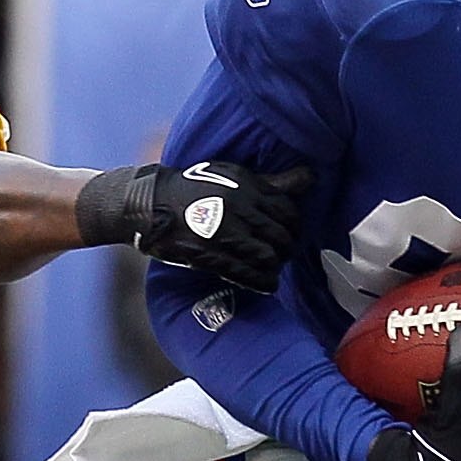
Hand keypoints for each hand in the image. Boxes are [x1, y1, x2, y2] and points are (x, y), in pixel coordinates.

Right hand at [77, 159, 310, 291]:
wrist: (151, 203)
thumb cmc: (195, 188)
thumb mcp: (232, 176)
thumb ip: (271, 182)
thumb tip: (310, 177)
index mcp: (245, 186)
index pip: (288, 209)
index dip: (295, 224)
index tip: (290, 231)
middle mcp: (237, 208)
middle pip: (282, 236)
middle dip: (287, 248)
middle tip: (283, 253)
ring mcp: (223, 233)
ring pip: (269, 257)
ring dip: (275, 267)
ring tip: (272, 268)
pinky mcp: (209, 256)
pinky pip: (247, 274)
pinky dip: (262, 282)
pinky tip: (266, 283)